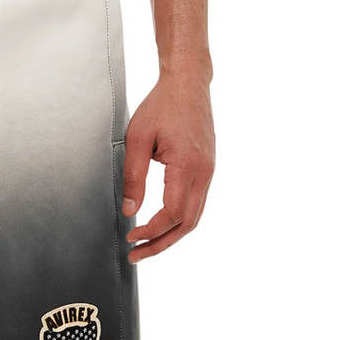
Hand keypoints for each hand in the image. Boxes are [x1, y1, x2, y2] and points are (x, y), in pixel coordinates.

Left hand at [122, 67, 214, 262]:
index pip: (172, 213)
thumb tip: (129, 211)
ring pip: (194, 217)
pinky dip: (178, 221)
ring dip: (170, 236)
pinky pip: (196, 204)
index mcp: (187, 165)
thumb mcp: (137, 139)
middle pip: (187, 224)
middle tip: (135, 255)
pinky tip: (160, 226)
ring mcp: (208, 171)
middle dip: (160, 244)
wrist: (187, 83)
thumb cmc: (161, 105)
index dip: (151, 231)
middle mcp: (204, 172)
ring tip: (145, 247)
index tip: (130, 237)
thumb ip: (132, 177)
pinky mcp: (206, 169)